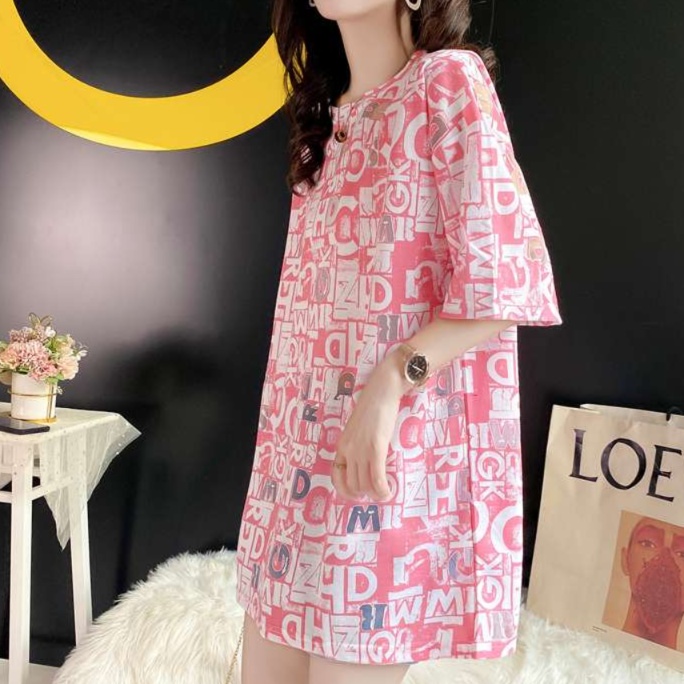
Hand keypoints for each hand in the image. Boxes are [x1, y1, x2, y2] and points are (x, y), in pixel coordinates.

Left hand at [331, 353, 407, 502]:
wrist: (381, 391)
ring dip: (376, 494)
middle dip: (365, 493)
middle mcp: (348, 450)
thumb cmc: (373, 407)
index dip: (346, 490)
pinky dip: (383, 490)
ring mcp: (361, 450)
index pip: (336, 476)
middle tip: (377, 492)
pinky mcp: (376, 448)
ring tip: (385, 492)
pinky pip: (377, 478)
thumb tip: (366, 461)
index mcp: (342, 445)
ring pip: (364, 485)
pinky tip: (389, 491)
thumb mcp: (358, 429)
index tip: (357, 493)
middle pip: (353, 484)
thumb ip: (358, 444)